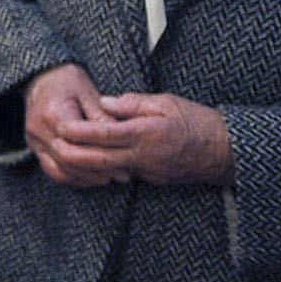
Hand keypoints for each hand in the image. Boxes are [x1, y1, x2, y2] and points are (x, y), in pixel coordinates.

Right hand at [22, 63, 136, 186]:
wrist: (42, 79)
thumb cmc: (69, 82)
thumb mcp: (89, 92)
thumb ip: (102, 116)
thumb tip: (122, 137)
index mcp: (53, 112)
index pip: (76, 140)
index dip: (101, 152)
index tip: (124, 158)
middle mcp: (39, 129)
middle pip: (67, 158)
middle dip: (96, 169)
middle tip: (122, 174)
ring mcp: (34, 141)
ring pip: (59, 171)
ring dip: (86, 177)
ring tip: (110, 177)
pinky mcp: (35, 148)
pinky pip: (53, 171)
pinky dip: (74, 177)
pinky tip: (93, 176)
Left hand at [63, 89, 236, 187]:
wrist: (227, 152)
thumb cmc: (198, 121)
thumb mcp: (166, 102)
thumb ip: (133, 103)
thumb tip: (104, 103)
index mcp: (146, 133)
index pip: (105, 133)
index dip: (80, 131)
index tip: (62, 126)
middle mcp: (144, 156)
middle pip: (99, 159)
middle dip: (73, 155)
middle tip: (54, 146)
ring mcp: (148, 171)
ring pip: (108, 170)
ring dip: (85, 166)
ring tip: (64, 155)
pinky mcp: (152, 179)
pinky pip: (123, 174)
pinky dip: (105, 169)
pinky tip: (92, 161)